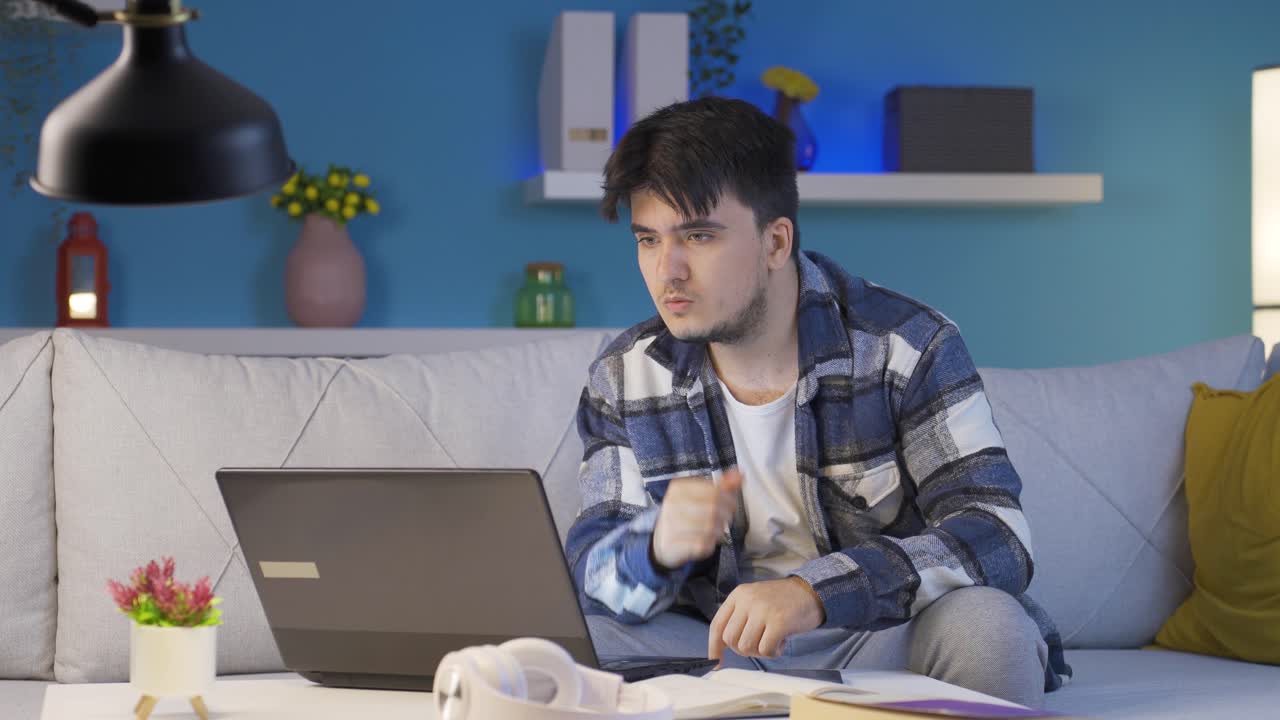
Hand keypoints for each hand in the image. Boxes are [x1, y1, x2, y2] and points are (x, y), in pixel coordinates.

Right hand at [651, 469, 742, 570]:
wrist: (661, 541)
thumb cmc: (685, 514)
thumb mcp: (700, 496)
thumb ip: (722, 485)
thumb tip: (740, 474)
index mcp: (678, 488)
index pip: (713, 490)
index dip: (729, 498)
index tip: (731, 504)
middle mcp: (672, 504)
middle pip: (713, 508)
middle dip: (726, 515)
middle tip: (726, 518)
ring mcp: (671, 524)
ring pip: (709, 527)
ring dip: (719, 530)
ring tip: (717, 530)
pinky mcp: (674, 544)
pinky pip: (702, 544)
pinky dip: (710, 544)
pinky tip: (707, 541)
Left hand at [708, 576, 825, 661]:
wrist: (812, 592)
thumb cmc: (782, 601)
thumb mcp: (754, 601)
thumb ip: (739, 619)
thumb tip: (721, 647)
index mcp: (738, 595)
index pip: (717, 625)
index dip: (714, 647)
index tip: (716, 662)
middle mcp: (747, 600)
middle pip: (730, 640)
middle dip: (744, 649)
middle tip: (760, 643)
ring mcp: (762, 610)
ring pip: (746, 647)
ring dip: (760, 651)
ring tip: (773, 640)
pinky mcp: (778, 622)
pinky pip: (765, 650)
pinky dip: (773, 652)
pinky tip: (782, 642)